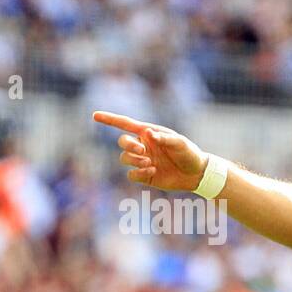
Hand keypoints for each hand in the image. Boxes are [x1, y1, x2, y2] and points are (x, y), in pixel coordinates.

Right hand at [91, 111, 208, 191]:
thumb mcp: (179, 143)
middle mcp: (143, 146)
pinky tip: (152, 171)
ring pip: (124, 158)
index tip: (95, 115)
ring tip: (150, 163)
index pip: (126, 125)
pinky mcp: (145, 175)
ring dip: (134, 160)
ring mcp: (143, 160)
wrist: (197, 174)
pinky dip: (138, 173)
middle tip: (143, 151)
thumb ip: (164, 138)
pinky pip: (131, 174)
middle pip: (122, 142)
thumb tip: (148, 133)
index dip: (110, 120)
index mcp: (149, 134)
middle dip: (129, 146)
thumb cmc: (189, 153)